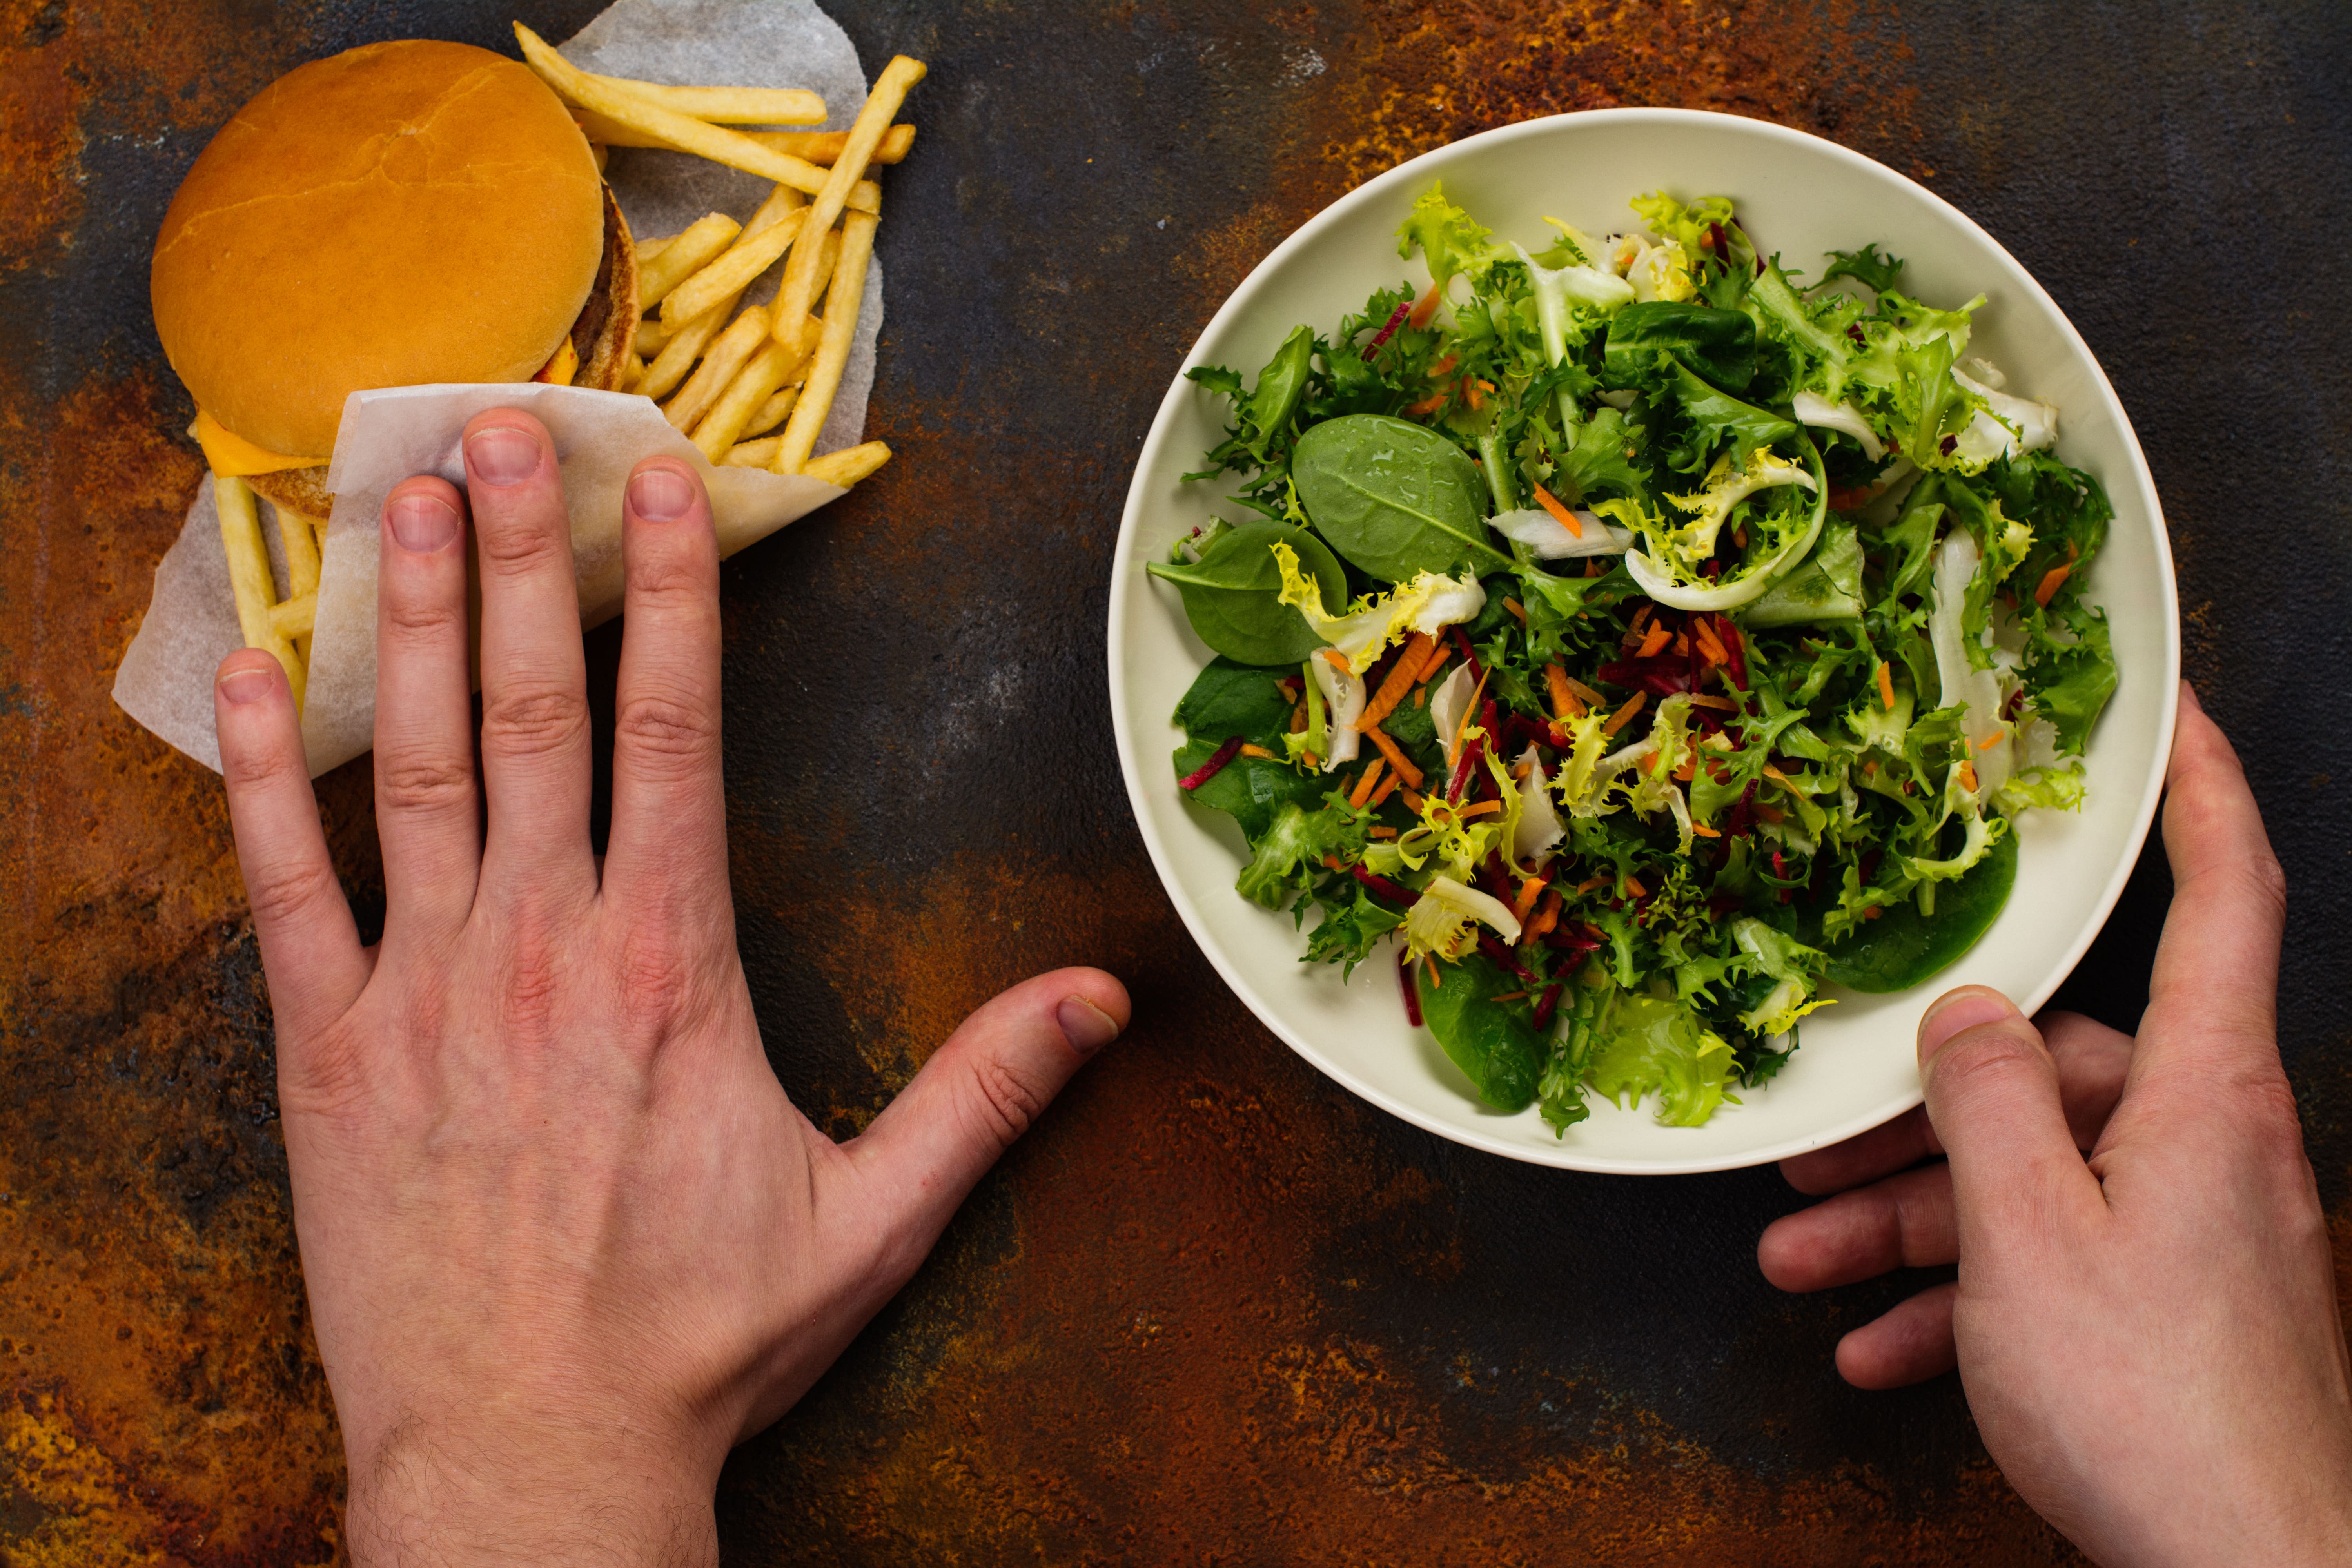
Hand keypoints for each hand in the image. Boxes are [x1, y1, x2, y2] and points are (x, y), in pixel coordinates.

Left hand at [210, 410, 1128, 1565]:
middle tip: (502, 422)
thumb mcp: (873, 1217)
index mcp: (669, 965)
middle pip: (535, 706)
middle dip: (524, 551)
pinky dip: (262, 777)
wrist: (531, 1458)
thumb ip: (986, 1091)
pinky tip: (249, 677)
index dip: (672, 591)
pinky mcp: (325, 1053)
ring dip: (410, 619)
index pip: (673, 730)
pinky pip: (282, 888)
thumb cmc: (699, 1336)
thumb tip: (1109, 999)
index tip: (658, 478)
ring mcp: (421, 991)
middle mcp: (540, 947)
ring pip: (416, 764)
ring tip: (400, 497)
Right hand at [1758, 684, 2351, 1565]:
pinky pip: (2051, 1270)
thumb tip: (1964, 1015)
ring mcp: (2194, 1231)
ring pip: (2033, 1183)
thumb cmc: (2157, 1408)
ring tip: (1804, 1262)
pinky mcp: (2170, 1307)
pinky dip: (1962, 1300)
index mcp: (2205, 1097)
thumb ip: (1985, 1105)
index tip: (2176, 723)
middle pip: (2059, 1073)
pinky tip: (1879, 1345)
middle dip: (1919, 1116)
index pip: (2228, 900)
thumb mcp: (2030, 1235)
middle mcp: (2210, 1147)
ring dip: (1910, 1225)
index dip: (2208, 796)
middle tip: (1812, 1149)